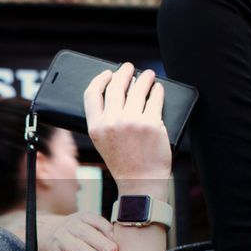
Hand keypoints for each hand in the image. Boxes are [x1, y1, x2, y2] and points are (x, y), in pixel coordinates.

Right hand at [83, 63, 171, 187]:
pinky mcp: (152, 123)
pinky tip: (158, 89)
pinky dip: (157, 90)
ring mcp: (132, 121)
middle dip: (124, 72)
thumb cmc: (124, 163)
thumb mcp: (103, 143)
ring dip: (144, 77)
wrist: (141, 183)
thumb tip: (115, 93)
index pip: (92, 93)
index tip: (108, 73)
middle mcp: (112, 122)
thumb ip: (104, 120)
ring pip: (138, 88)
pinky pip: (155, 98)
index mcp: (96, 127)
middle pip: (116, 85)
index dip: (100, 79)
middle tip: (130, 68)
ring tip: (148, 75)